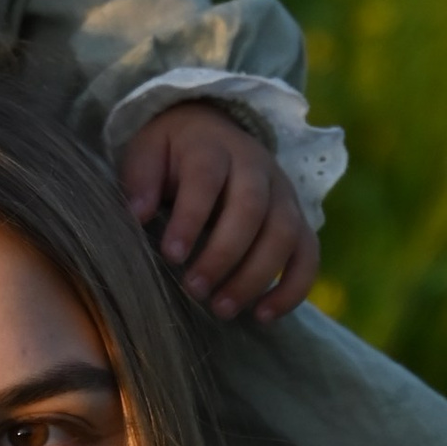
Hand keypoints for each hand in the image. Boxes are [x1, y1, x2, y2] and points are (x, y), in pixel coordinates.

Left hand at [118, 104, 319, 322]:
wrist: (213, 129)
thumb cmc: (173, 153)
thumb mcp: (147, 152)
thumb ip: (141, 179)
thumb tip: (138, 214)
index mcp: (214, 147)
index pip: (207, 178)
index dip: (191, 217)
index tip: (171, 255)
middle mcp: (257, 167)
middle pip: (252, 209)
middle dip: (224, 255)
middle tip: (194, 290)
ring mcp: (283, 194)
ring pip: (284, 234)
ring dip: (256, 276)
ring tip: (221, 309)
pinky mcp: (299, 220)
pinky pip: (308, 255)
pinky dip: (293, 288)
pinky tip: (262, 315)